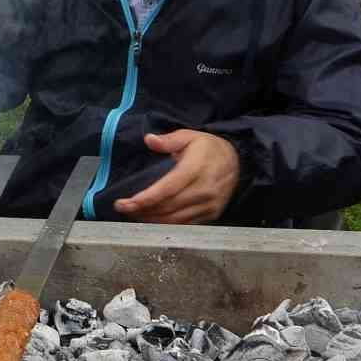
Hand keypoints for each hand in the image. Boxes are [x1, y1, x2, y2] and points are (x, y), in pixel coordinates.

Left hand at [113, 130, 240, 224]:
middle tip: (122, 208)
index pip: (167, 189)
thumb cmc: (209, 148)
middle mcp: (203, 190)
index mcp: (196, 169)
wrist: (238, 162)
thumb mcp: (190, 136)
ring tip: (133, 215)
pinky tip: (152, 220)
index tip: (126, 203)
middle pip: (168, 207)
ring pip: (175, 219)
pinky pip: (185, 225)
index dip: (146, 198)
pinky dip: (166, 225)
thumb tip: (149, 140)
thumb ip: (169, 140)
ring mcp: (208, 205)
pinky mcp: (211, 214)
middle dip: (142, 210)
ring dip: (151, 220)